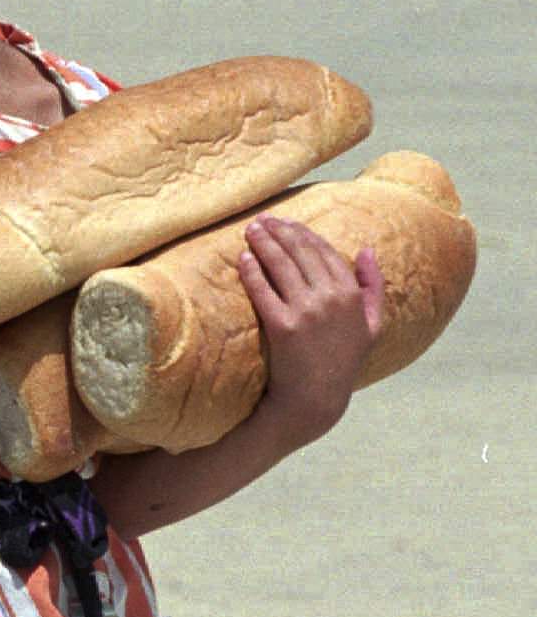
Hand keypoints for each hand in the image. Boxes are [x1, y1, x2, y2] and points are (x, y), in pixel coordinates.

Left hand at [239, 214, 384, 449]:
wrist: (316, 397)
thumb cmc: (342, 359)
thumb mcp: (371, 325)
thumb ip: (374, 287)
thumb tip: (368, 249)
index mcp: (352, 296)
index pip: (325, 252)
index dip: (304, 234)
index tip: (287, 223)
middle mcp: (331, 299)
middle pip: (301, 253)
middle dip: (280, 231)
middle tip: (263, 219)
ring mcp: (307, 312)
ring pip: (281, 265)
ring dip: (264, 242)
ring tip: (251, 229)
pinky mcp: (282, 326)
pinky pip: (263, 290)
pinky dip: (252, 270)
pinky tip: (243, 257)